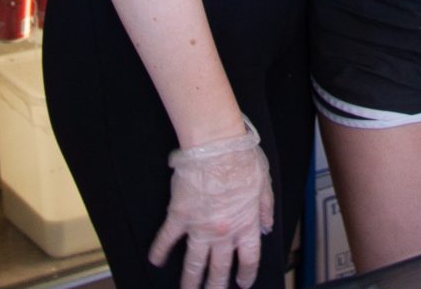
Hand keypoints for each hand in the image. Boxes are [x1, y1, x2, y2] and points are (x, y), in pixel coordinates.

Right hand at [149, 116, 273, 288]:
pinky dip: (159, 251)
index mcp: (245, 225)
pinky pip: (167, 239)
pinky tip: (155, 261)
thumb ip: (265, 209)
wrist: (217, 146)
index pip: (248, 259)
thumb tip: (266, 227)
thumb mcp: (264, 185)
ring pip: (193, 263)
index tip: (242, 283)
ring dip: (190, 280)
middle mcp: (223, 232)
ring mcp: (199, 227)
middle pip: (219, 268)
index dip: (246, 274)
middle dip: (215, 286)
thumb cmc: (242, 160)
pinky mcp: (179, 216)